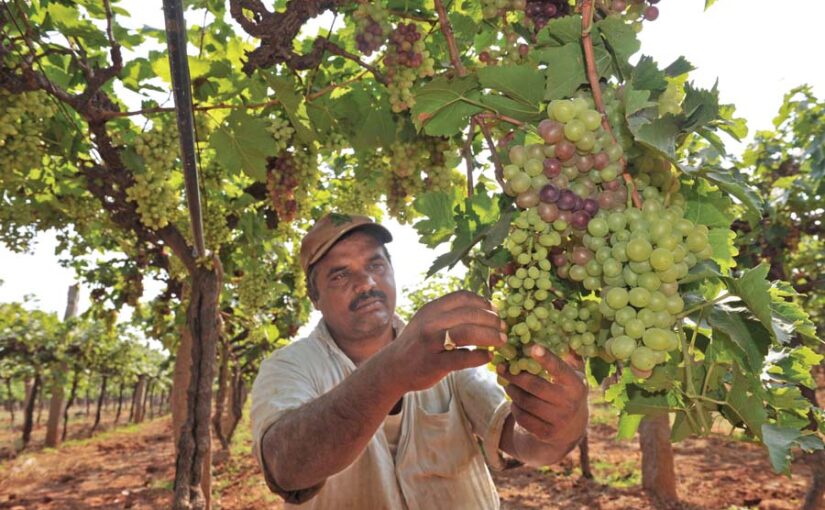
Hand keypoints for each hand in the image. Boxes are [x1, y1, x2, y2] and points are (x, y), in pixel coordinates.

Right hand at [383, 291, 507, 392]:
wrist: (392, 368)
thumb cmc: (417, 344)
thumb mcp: (427, 321)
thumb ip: (449, 315)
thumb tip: (484, 309)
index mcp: (431, 309)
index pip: (462, 297)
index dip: (483, 302)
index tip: (495, 310)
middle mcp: (430, 323)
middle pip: (469, 314)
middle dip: (492, 320)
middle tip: (504, 327)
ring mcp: (431, 343)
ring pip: (468, 333)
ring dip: (490, 336)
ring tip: (501, 340)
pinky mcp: (434, 363)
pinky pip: (463, 358)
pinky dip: (480, 357)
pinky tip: (488, 357)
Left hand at [497, 344, 587, 450]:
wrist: (571, 428)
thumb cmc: (568, 391)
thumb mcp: (574, 375)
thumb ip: (568, 356)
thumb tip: (559, 330)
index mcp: (576, 385)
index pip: (559, 369)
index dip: (546, 358)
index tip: (531, 347)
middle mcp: (569, 403)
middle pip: (534, 385)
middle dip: (514, 374)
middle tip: (501, 366)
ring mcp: (558, 420)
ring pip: (525, 401)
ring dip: (511, 389)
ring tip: (506, 381)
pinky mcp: (546, 433)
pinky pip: (522, 417)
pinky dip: (514, 406)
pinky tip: (514, 399)